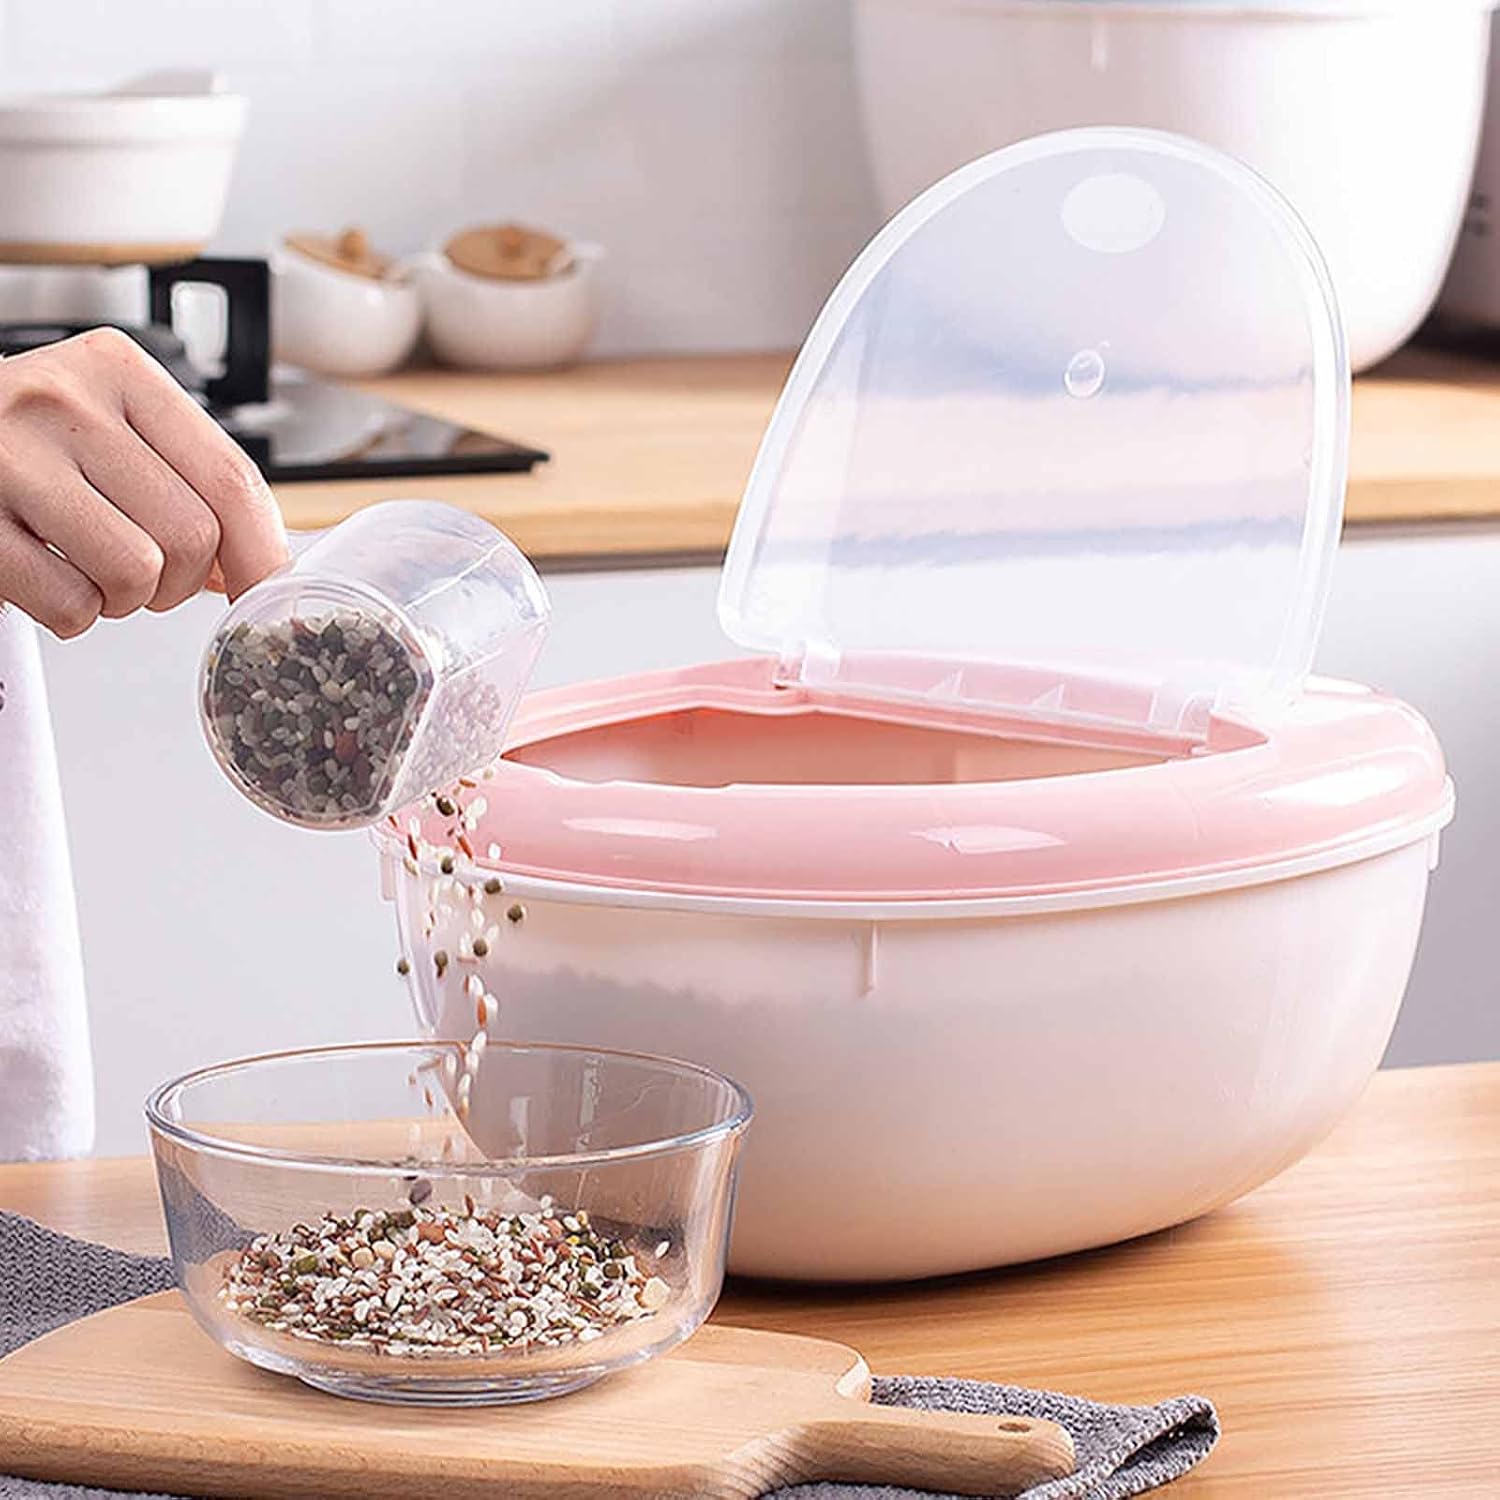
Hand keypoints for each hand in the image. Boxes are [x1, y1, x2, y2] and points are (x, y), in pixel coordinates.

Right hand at [0, 326, 287, 637]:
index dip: (261, 552)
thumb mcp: (110, 426)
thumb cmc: (24, 441)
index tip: (263, 589)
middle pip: (191, 535)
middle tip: (145, 572)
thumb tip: (262, 565)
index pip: (230, 477)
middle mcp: (62, 401)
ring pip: (136, 572)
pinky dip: (73, 615)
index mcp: (117, 370)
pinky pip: (69, 604)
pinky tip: (48, 578)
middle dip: (180, 580)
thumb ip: (188, 479)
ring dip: (126, 599)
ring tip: (91, 569)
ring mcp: (8, 457)